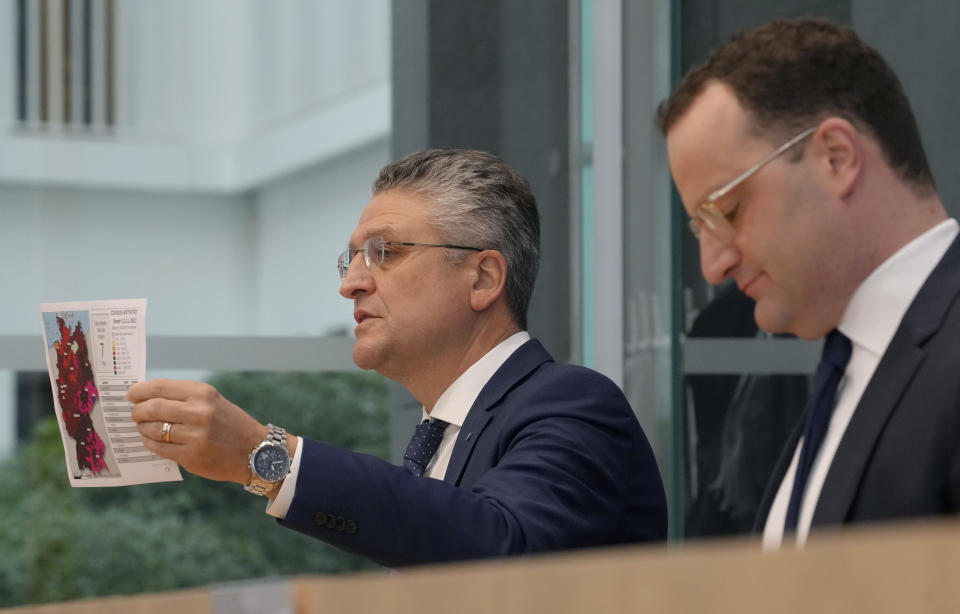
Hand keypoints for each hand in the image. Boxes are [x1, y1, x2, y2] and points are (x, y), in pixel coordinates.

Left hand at [129, 379, 273, 484]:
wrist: (255, 451)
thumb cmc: (230, 424)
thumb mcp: (212, 401)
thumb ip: (183, 398)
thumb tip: (147, 398)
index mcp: (203, 393)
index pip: (160, 388)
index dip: (140, 391)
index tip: (131, 395)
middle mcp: (199, 412)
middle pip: (152, 408)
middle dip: (137, 411)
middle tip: (135, 414)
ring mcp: (194, 436)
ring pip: (153, 430)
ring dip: (142, 429)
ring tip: (144, 428)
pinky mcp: (191, 456)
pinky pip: (159, 448)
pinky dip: (150, 444)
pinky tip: (152, 441)